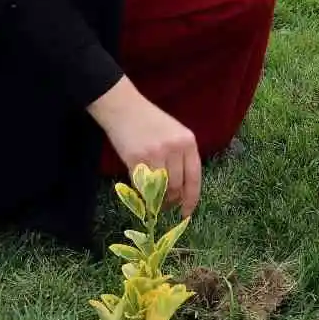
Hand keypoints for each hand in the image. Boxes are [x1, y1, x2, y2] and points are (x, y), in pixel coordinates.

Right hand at [89, 79, 201, 217]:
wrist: (124, 107)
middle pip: (177, 186)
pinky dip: (142, 192)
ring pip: (161, 188)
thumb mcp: (175, 133)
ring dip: (158, 199)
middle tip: (166, 205)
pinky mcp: (136, 159)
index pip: (194, 177)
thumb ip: (182, 157)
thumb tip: (182, 190)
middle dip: (172, 200)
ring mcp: (156, 153)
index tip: (186, 212)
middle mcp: (175, 148)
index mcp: (188, 142)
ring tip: (154, 200)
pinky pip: (142, 185)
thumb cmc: (150, 120)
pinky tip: (142, 192)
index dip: (191, 199)